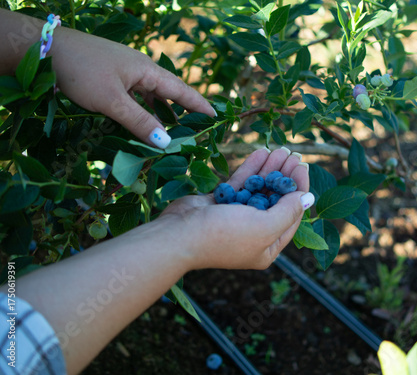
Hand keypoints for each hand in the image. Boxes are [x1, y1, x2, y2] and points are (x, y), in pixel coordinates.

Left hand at [49, 26, 214, 147]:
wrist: (46, 49)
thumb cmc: (82, 71)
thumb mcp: (112, 100)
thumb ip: (139, 122)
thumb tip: (165, 143)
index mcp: (147, 71)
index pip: (181, 90)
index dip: (199, 105)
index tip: (215, 117)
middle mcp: (140, 71)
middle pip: (169, 93)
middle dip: (184, 112)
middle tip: (197, 130)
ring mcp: (125, 74)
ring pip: (152, 97)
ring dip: (163, 115)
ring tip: (174, 133)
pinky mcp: (112, 79)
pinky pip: (136, 98)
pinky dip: (144, 112)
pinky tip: (144, 123)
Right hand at [156, 148, 313, 269]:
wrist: (178, 235)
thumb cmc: (224, 235)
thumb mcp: (264, 226)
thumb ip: (288, 212)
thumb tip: (308, 199)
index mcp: (267, 246)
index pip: (291, 216)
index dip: (298, 190)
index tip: (302, 167)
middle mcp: (254, 233)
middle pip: (275, 200)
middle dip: (284, 177)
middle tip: (293, 154)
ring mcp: (236, 218)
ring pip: (258, 190)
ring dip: (269, 170)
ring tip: (280, 149)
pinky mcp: (220, 205)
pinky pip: (241, 185)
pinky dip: (251, 169)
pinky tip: (261, 152)